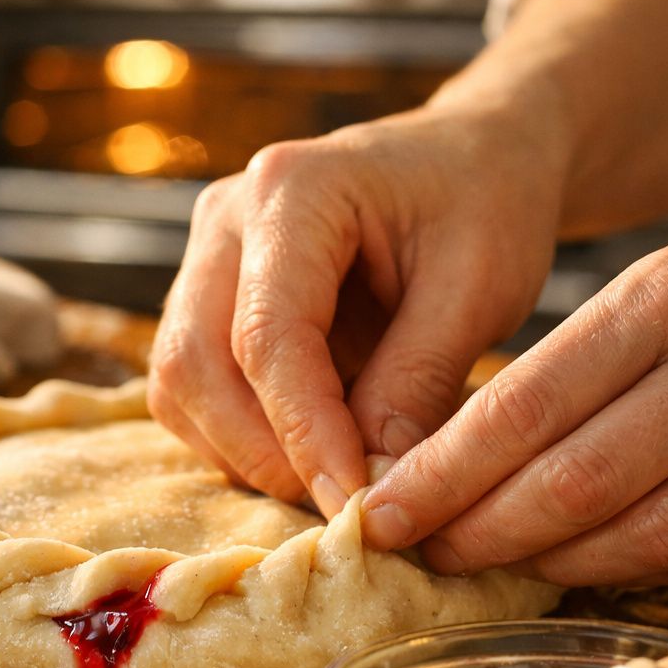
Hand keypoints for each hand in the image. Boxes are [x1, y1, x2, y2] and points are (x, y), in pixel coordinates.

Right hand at [148, 104, 562, 515]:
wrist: (476, 159)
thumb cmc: (487, 205)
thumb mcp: (480, 287)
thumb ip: (418, 381)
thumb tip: (371, 486)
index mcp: (292, 189)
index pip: (267, 335)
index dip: (304, 433)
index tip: (356, 505)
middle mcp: (224, 219)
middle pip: (195, 364)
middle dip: (264, 454)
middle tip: (345, 508)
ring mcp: (204, 259)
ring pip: (180, 386)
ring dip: (246, 453)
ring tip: (335, 481)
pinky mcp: (205, 302)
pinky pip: (192, 391)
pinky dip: (241, 440)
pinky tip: (310, 454)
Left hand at [363, 182, 667, 585]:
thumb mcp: (656, 283)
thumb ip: (567, 367)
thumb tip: (454, 459)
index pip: (526, 406)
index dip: (442, 474)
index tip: (383, 509)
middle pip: (574, 484)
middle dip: (479, 532)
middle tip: (420, 552)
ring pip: (638, 536)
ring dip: (545, 565)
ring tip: (485, 564)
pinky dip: (622, 571)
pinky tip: (572, 566)